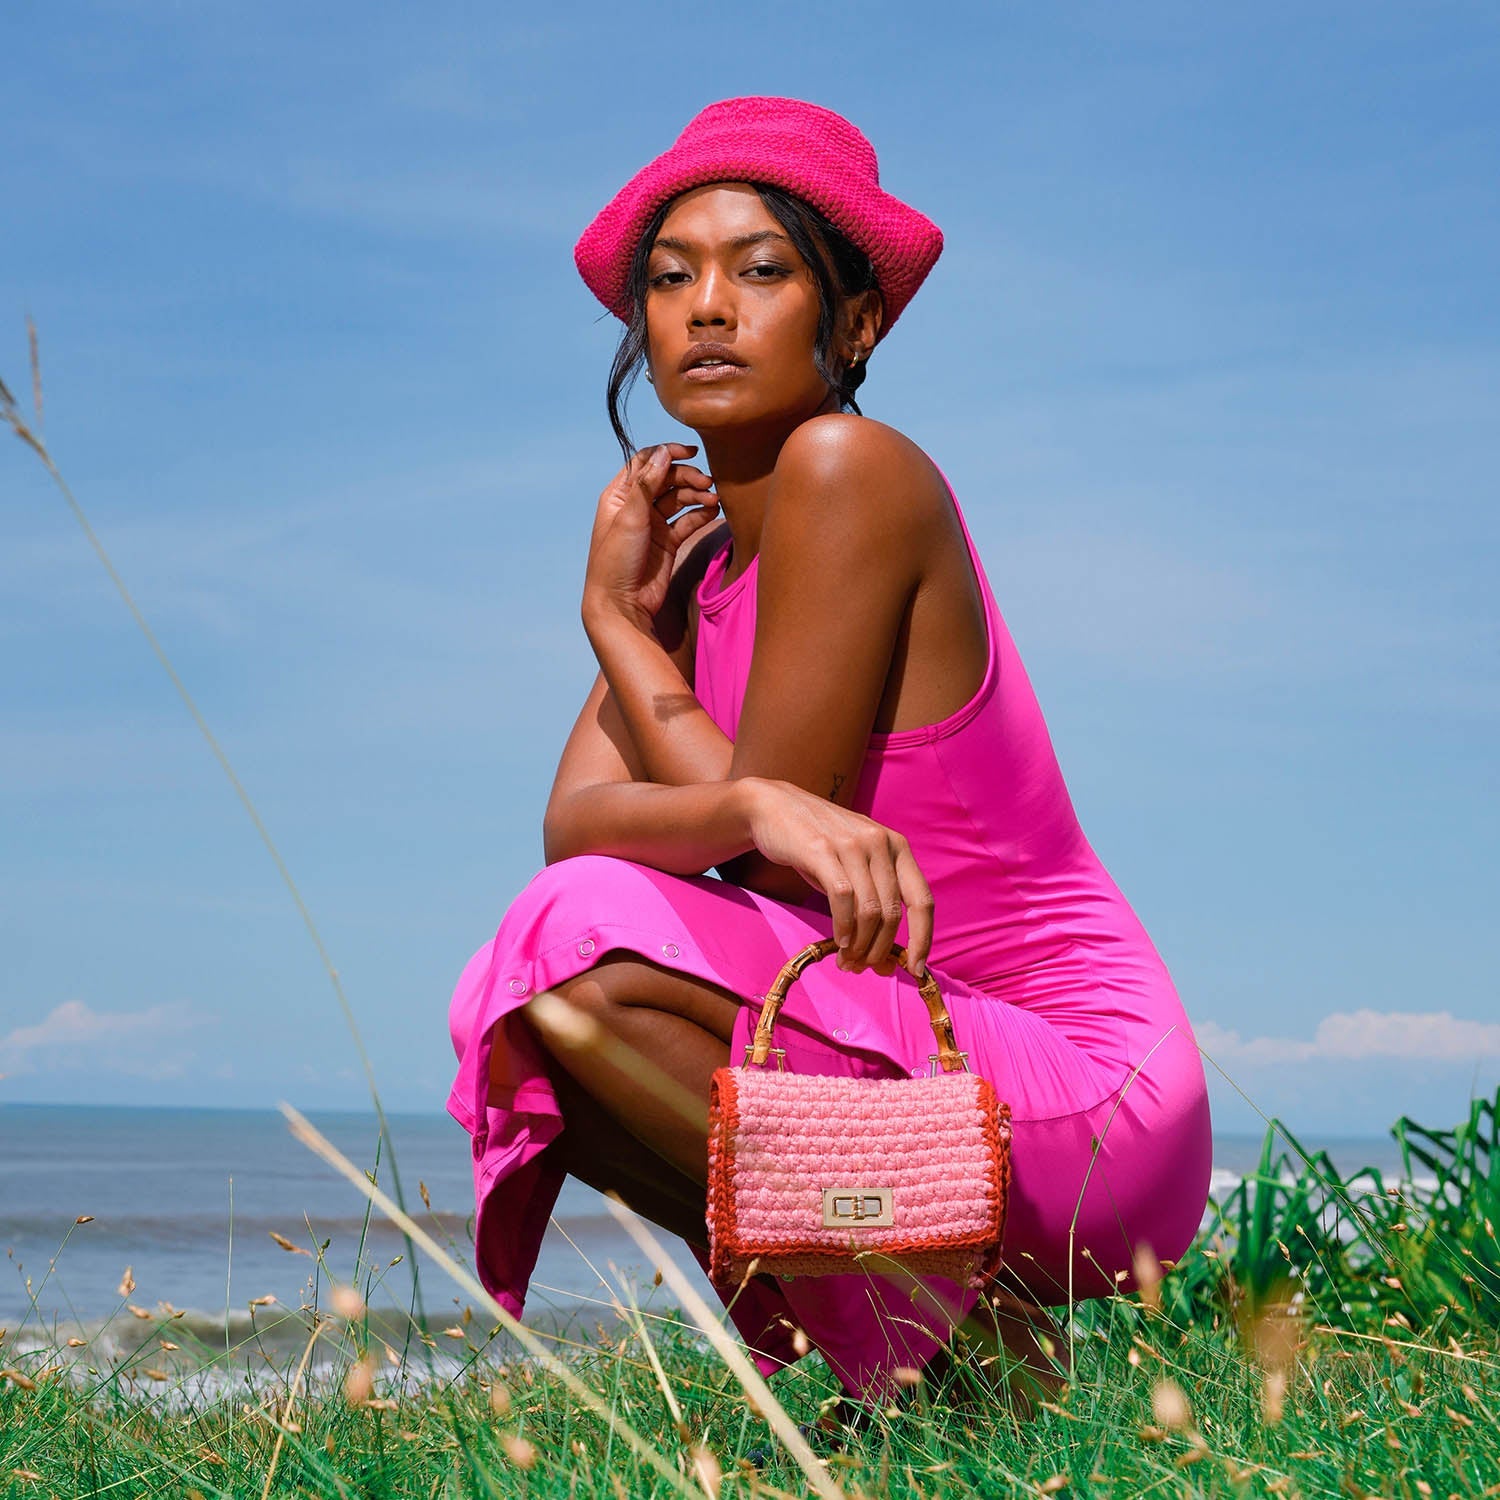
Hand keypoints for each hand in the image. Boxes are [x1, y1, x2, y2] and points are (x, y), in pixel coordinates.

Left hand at [583, 443, 719, 631]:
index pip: (646, 463)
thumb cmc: (616, 561)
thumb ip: (647, 484)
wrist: (621, 604)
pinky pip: (688, 521)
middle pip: (667, 479)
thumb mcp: (630, 518)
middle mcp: (636, 507)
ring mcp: (653, 524)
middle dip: (688, 477)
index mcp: (620, 496)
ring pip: (680, 500)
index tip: (691, 452)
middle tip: (706, 482)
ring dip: (697, 495)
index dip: (668, 454)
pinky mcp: (668, 542)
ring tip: (713, 498)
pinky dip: (701, 514)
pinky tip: (713, 511)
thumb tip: (664, 452)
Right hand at [742, 778, 934, 978]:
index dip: (923, 938)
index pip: (923, 900)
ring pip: (869, 911)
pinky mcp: (822, 850)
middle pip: (892, 913)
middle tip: (862, 968)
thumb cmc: (819, 845)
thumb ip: (874, 904)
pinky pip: (842, 899)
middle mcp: (880, 843)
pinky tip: (838, 941)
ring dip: (859, 945)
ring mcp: (852, 844)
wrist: (775, 807)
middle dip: (879, 949)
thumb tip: (886, 962)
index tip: (916, 969)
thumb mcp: (855, 866)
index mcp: (897, 846)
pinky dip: (843, 928)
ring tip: (847, 961)